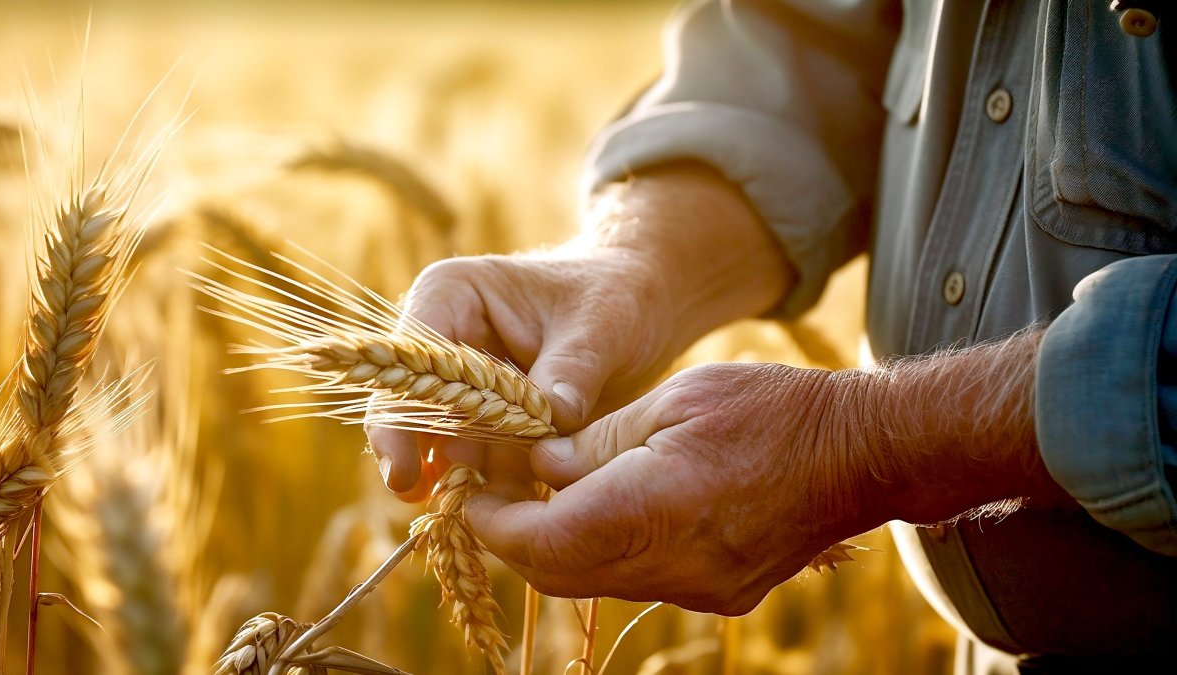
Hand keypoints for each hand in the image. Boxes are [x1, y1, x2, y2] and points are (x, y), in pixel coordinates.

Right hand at [366, 251, 681, 501]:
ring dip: (470, 487)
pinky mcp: (493, 425)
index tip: (404, 474)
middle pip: (415, 414)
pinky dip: (500, 492)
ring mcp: (467, 388)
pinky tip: (519, 519)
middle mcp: (447, 344)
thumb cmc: (615, 295)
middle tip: (452, 512)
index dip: (399, 420)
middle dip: (433, 464)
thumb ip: (571, 369)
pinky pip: (485, 465)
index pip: (408, 362)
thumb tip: (550, 420)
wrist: (641, 305)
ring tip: (496, 522)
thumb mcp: (600, 325)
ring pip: (449, 449)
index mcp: (452, 297)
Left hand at [462, 362, 887, 614]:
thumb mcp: (674, 399)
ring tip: (538, 496)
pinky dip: (602, 551)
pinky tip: (601, 508)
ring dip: (555, 546)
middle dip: (514, 538)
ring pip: (594, 583)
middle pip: (558, 574)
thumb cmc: (773, 409)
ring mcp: (699, 589)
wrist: (863, 454)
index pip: (540, 540)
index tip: (468, 489)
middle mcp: (674, 567)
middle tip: (490, 494)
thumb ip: (596, 441)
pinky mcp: (718, 592)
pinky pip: (636, 581)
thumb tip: (538, 465)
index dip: (491, 520)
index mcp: (655, 509)